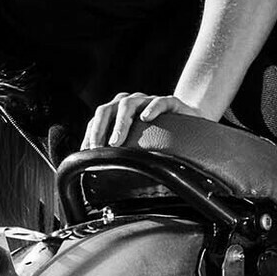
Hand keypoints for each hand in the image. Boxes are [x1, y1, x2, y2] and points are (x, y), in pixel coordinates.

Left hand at [79, 91, 207, 148]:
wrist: (189, 121)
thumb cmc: (160, 135)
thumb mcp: (139, 144)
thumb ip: (123, 152)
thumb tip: (103, 175)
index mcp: (120, 112)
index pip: (99, 119)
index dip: (91, 134)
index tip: (87, 152)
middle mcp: (132, 103)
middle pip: (108, 109)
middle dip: (100, 128)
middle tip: (99, 148)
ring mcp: (149, 100)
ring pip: (129, 104)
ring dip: (120, 122)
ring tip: (117, 141)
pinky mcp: (170, 102)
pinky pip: (160, 101)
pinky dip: (152, 108)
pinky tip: (146, 118)